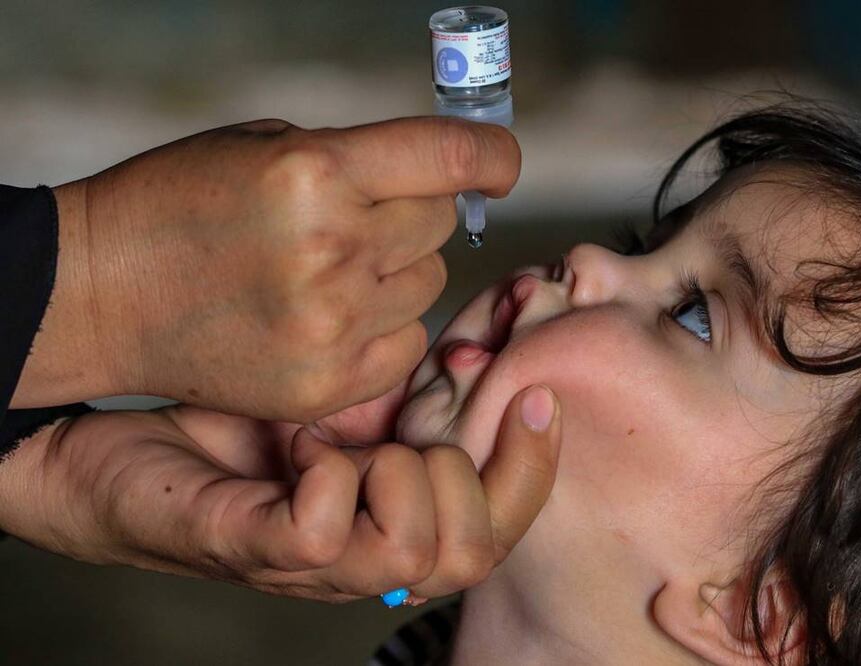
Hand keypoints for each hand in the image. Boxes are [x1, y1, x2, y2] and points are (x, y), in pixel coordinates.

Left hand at [0, 386, 559, 602]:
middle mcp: (361, 561)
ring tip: (341, 437)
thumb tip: (482, 359)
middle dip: (465, 475)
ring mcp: (305, 566)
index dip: (532, 470)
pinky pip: (321, 534)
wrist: (112, 457)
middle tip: (408, 434)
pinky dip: (325, 475)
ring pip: (408, 554)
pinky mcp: (248, 547)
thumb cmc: (234, 435)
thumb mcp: (350, 406)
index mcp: (395, 525)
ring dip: (392, 471)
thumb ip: (417, 399)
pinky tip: (298, 445)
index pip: (499, 534)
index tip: (534, 399)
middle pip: (470, 556)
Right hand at [14, 117, 520, 421]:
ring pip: (429, 284)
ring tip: (327, 271)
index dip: (493, 155)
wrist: (102, 293)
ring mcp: (334, 325)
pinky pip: (409, 344)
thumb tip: (444, 174)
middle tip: (360, 217)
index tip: (499, 165)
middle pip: (441, 223)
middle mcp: (334, 249)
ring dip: (395, 272)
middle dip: (414, 212)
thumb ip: (357, 160)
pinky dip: (384, 328)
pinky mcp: (329, 384)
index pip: (453, 156)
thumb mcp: (264, 146)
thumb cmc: (178, 202)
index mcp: (316, 172)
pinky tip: (329, 318)